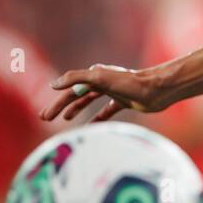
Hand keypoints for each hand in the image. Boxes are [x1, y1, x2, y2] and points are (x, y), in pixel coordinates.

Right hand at [40, 64, 169, 123]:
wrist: (157, 90)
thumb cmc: (129, 83)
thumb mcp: (99, 78)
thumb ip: (76, 78)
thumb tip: (53, 84)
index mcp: (95, 75)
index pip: (71, 90)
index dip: (57, 103)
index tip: (45, 116)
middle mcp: (103, 81)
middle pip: (78, 95)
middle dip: (62, 106)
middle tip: (47, 118)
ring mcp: (114, 91)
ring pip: (90, 101)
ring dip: (77, 109)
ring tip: (66, 120)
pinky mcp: (125, 101)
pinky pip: (107, 110)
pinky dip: (98, 118)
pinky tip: (92, 127)